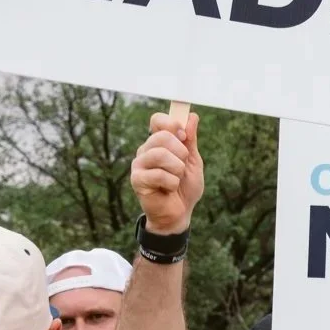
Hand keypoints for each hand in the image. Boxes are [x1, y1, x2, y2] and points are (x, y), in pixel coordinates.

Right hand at [131, 110, 204, 235]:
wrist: (180, 213)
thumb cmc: (185, 187)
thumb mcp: (192, 161)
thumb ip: (190, 140)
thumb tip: (191, 116)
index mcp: (158, 142)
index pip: (158, 120)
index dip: (172, 125)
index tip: (184, 137)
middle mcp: (146, 150)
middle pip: (162, 136)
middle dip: (180, 152)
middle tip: (182, 167)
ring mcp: (139, 164)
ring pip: (160, 154)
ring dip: (177, 169)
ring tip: (176, 179)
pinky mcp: (137, 179)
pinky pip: (158, 174)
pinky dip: (171, 183)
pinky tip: (168, 189)